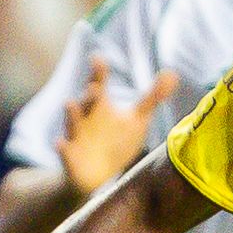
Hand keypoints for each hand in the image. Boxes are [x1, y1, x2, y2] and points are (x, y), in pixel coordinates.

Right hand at [53, 57, 182, 197]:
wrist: (97, 174)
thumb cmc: (117, 141)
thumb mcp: (137, 119)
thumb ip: (152, 98)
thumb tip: (172, 73)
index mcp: (101, 107)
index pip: (99, 84)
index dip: (99, 72)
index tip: (97, 58)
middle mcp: (86, 118)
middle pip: (85, 103)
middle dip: (90, 95)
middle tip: (95, 87)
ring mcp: (76, 137)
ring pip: (71, 123)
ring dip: (72, 115)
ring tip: (70, 104)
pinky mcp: (70, 157)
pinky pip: (64, 151)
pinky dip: (62, 148)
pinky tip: (60, 144)